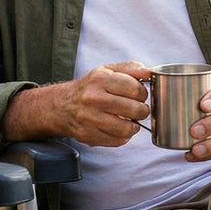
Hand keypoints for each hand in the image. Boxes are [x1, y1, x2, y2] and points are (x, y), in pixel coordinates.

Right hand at [9, 61, 149, 146]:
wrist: (62, 106)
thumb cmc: (90, 87)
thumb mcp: (107, 70)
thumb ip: (130, 68)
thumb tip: (148, 72)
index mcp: (100, 79)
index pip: (135, 89)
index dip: (143, 93)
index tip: (139, 95)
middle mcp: (93, 98)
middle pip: (135, 110)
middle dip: (141, 110)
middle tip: (137, 109)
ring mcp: (89, 118)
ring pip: (127, 128)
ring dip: (133, 125)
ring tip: (129, 120)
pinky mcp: (88, 135)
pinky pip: (118, 141)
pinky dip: (123, 136)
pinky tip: (118, 128)